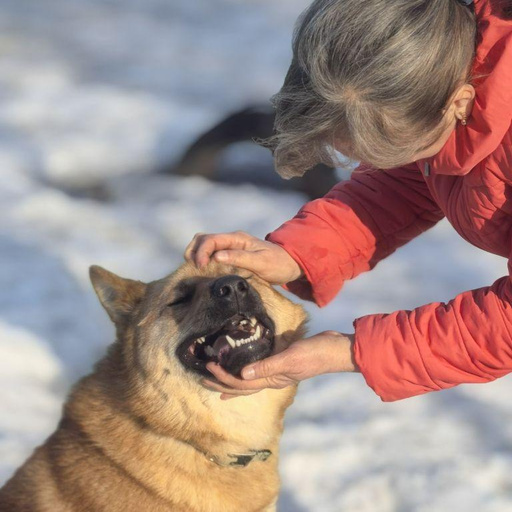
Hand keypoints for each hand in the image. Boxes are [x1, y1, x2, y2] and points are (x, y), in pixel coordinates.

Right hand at [184, 231, 302, 283]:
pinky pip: (210, 253)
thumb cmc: (278, 264)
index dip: (201, 252)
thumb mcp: (261, 263)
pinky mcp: (230, 254)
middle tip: (194, 269)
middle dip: (194, 251)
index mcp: (237, 239)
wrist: (290, 264)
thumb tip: (216, 257)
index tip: (200, 267)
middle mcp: (231, 240)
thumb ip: (239, 258)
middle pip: (202, 238)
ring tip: (196, 270)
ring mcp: (230, 246)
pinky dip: (202, 260)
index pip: (211, 240)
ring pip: (204, 244)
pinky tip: (203, 272)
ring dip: (196, 254)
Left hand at [202, 331, 357, 398]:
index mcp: (272, 380)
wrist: (334, 350)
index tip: (209, 368)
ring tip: (215, 379)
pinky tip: (242, 366)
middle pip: (241, 386)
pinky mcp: (280, 360)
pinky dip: (246, 370)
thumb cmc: (314, 354)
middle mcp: (272, 379)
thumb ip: (267, 366)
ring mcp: (276, 371)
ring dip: (231, 379)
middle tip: (202, 379)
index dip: (224, 378)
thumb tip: (242, 374)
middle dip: (221, 384)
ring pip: (248, 380)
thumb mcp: (290, 359)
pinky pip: (258, 368)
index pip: (242, 384)